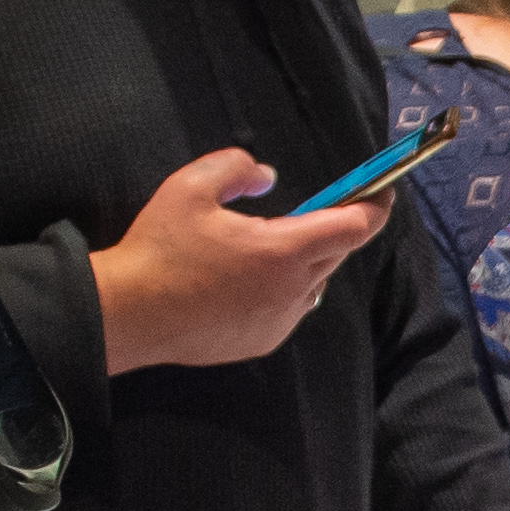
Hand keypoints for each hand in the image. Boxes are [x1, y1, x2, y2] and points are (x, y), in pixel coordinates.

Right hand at [88, 151, 385, 371]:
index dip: (375, 205)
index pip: (354, 227)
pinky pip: (290, 309)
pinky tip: (245, 281)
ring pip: (313, 283)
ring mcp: (279, 321)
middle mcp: (292, 291)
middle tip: (307, 209)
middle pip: (336, 253)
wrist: (127, 315)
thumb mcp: (191, 186)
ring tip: (262, 247)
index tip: (382, 190)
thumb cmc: (158, 250)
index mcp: (283, 251)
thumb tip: (268, 177)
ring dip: (303, 261)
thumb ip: (237, 168)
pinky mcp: (263, 342)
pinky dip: (282, 290)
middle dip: (331, 227)